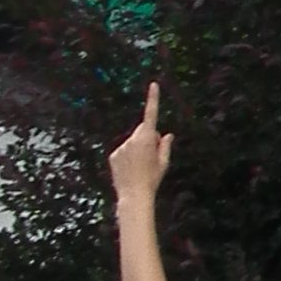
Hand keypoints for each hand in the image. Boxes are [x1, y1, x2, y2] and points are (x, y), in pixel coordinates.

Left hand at [110, 83, 171, 200]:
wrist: (134, 195)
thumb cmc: (152, 179)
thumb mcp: (164, 163)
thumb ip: (165, 146)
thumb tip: (166, 135)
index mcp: (147, 138)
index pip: (151, 114)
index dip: (153, 98)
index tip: (153, 84)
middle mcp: (132, 139)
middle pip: (142, 130)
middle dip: (148, 137)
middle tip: (152, 155)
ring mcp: (121, 147)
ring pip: (132, 142)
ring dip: (137, 148)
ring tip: (140, 167)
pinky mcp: (114, 155)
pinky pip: (123, 151)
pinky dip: (127, 157)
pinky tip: (130, 170)